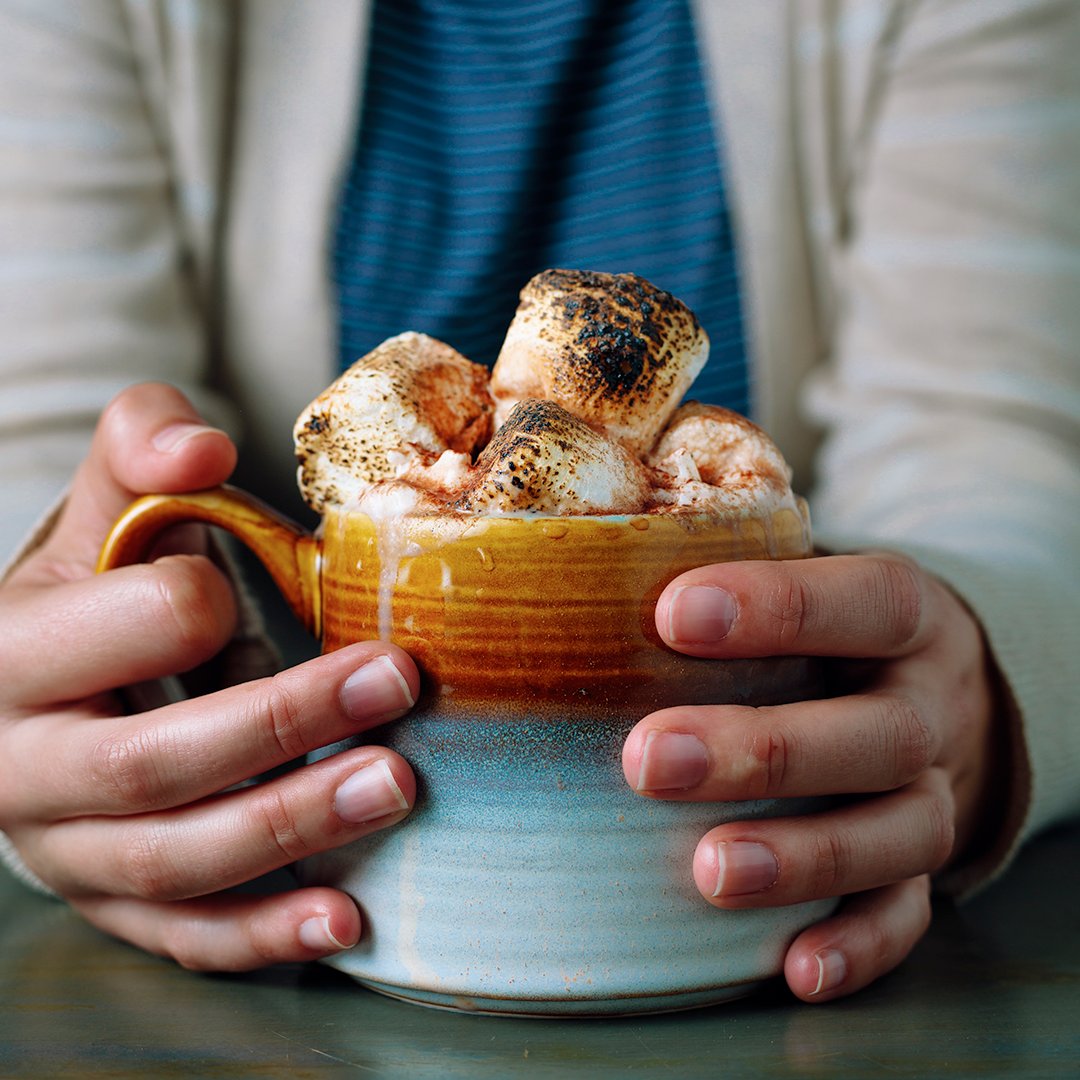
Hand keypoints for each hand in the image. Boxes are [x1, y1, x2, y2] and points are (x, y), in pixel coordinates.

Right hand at [0, 384, 418, 969]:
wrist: (37, 690)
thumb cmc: (88, 590)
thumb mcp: (98, 509)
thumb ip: (139, 446)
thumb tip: (203, 453)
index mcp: (12, 655)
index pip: (113, 632)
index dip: (196, 603)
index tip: (284, 572)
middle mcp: (25, 769)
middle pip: (155, 766)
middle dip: (283, 723)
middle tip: (395, 682)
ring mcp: (68, 851)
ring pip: (178, 863)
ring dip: (295, 830)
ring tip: (395, 784)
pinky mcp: (115, 901)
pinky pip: (185, 935)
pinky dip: (264, 934)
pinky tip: (346, 919)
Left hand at [623, 552, 1002, 1000]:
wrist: (938, 685)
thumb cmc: (834, 626)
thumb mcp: (811, 577)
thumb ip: (726, 571)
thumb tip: (583, 578)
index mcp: (906, 617)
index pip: (867, 601)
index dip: (779, 606)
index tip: (672, 614)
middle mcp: (931, 705)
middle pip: (883, 734)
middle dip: (767, 751)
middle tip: (652, 760)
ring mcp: (937, 790)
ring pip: (904, 831)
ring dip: (807, 857)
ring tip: (712, 872)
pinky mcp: (926, 863)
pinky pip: (910, 914)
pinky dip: (860, 946)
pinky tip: (796, 966)